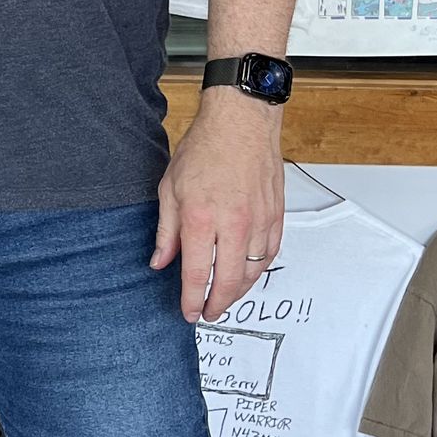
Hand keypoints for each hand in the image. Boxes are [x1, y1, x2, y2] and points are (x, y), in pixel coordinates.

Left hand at [153, 93, 284, 323]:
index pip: (196, 274)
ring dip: (238, 291)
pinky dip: (258, 271)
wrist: (241, 123)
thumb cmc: (205, 149)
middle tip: (207, 313)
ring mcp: (259, 222)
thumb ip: (166, 231)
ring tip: (224, 298)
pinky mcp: (276, 216)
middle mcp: (233, 224)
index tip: (188, 312)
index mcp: (201, 219)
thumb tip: (160, 262)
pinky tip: (247, 275)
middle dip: (216, 305)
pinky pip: (270, 254)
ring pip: (252, 273)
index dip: (190, 299)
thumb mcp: (170, 189)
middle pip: (227, 281)